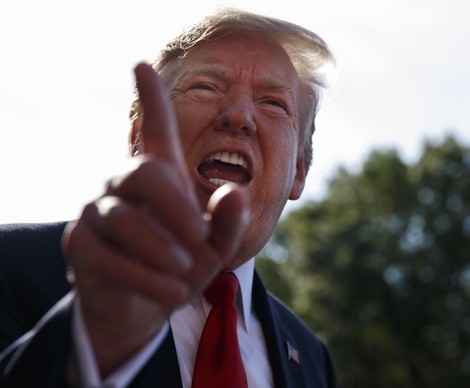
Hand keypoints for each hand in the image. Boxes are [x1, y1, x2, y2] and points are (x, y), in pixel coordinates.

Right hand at [61, 63, 247, 375]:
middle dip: (177, 207)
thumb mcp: (216, 246)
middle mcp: (122, 184)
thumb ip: (230, 221)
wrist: (149, 307)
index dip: (151, 100)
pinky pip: (109, 257)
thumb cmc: (184, 265)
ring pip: (124, 219)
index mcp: (160, 177)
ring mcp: (96, 211)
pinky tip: (170, 291)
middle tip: (200, 238)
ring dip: (162, 249)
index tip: (142, 65)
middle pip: (144, 171)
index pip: (154, 131)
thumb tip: (234, 191)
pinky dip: (146, 278)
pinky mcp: (79, 244)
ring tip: (185, 270)